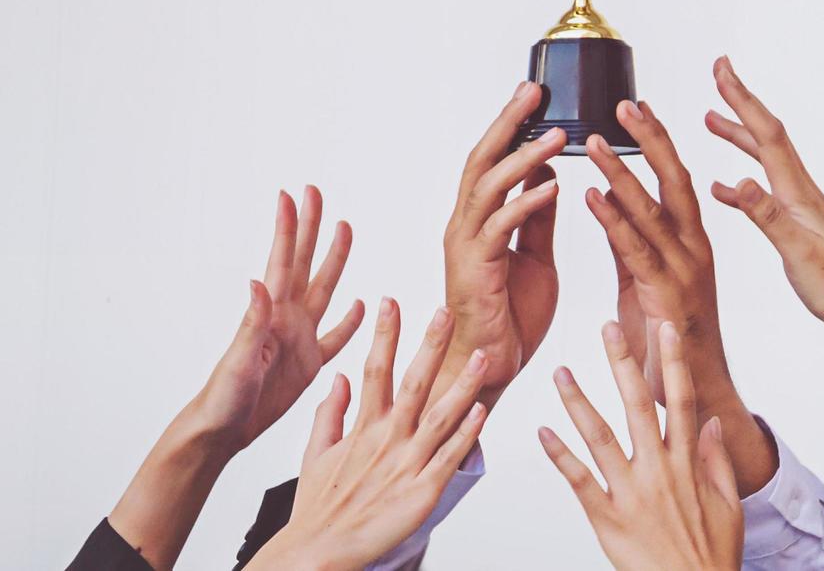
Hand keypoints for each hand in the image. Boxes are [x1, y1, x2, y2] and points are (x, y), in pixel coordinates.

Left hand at [190, 186, 367, 449]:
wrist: (222, 430)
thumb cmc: (222, 398)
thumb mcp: (238, 360)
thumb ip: (252, 322)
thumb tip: (258, 281)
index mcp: (271, 314)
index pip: (283, 261)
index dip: (289, 227)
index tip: (293, 194)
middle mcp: (286, 318)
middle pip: (304, 262)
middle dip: (311, 228)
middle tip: (316, 194)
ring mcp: (299, 338)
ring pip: (324, 289)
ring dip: (334, 260)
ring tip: (344, 230)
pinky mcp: (309, 363)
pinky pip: (336, 336)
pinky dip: (350, 320)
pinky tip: (362, 306)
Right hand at [251, 300, 489, 570]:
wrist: (318, 551)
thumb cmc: (320, 505)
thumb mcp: (317, 453)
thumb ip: (330, 412)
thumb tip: (338, 376)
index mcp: (364, 427)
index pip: (375, 369)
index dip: (385, 334)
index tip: (392, 301)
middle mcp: (387, 439)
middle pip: (413, 382)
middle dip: (431, 345)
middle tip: (447, 310)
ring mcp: (407, 464)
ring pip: (441, 415)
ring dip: (463, 383)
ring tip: (483, 354)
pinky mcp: (424, 491)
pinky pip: (451, 457)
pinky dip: (468, 433)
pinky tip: (484, 410)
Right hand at [439, 82, 565, 405]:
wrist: (490, 368)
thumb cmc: (510, 316)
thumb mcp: (534, 257)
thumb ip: (536, 218)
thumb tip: (548, 175)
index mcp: (480, 220)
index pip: (492, 159)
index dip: (511, 125)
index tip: (534, 92)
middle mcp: (465, 225)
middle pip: (482, 160)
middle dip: (508, 123)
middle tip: (534, 90)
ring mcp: (465, 247)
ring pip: (488, 188)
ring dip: (523, 159)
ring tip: (557, 135)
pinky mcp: (475, 271)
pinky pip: (499, 229)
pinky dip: (525, 204)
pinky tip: (553, 187)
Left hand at [540, 321, 743, 570]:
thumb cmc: (712, 554)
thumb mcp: (729, 503)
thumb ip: (717, 460)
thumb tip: (712, 422)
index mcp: (688, 463)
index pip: (681, 399)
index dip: (673, 361)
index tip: (665, 328)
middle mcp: (659, 470)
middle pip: (639, 405)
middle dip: (623, 362)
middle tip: (608, 327)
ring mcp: (631, 493)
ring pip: (601, 437)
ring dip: (579, 401)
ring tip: (561, 371)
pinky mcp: (607, 519)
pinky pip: (579, 482)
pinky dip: (560, 456)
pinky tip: (543, 432)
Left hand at [582, 100, 717, 404]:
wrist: (696, 396)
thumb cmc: (672, 346)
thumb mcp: (648, 285)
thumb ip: (633, 247)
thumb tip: (612, 208)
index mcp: (693, 245)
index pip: (677, 181)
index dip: (658, 143)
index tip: (637, 109)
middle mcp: (695, 251)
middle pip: (675, 182)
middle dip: (651, 140)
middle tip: (624, 105)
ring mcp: (685, 272)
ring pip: (654, 212)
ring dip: (623, 173)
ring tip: (597, 141)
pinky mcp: (666, 296)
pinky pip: (636, 250)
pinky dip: (613, 220)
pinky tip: (591, 197)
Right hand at [705, 56, 823, 334]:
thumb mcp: (798, 251)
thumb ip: (768, 216)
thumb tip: (740, 180)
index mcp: (798, 193)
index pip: (768, 135)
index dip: (744, 100)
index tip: (723, 70)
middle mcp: (799, 191)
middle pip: (766, 135)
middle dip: (742, 102)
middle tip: (720, 73)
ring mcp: (797, 206)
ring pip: (764, 160)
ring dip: (738, 136)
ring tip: (712, 119)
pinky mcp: (795, 224)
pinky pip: (762, 193)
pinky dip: (739, 183)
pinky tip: (724, 188)